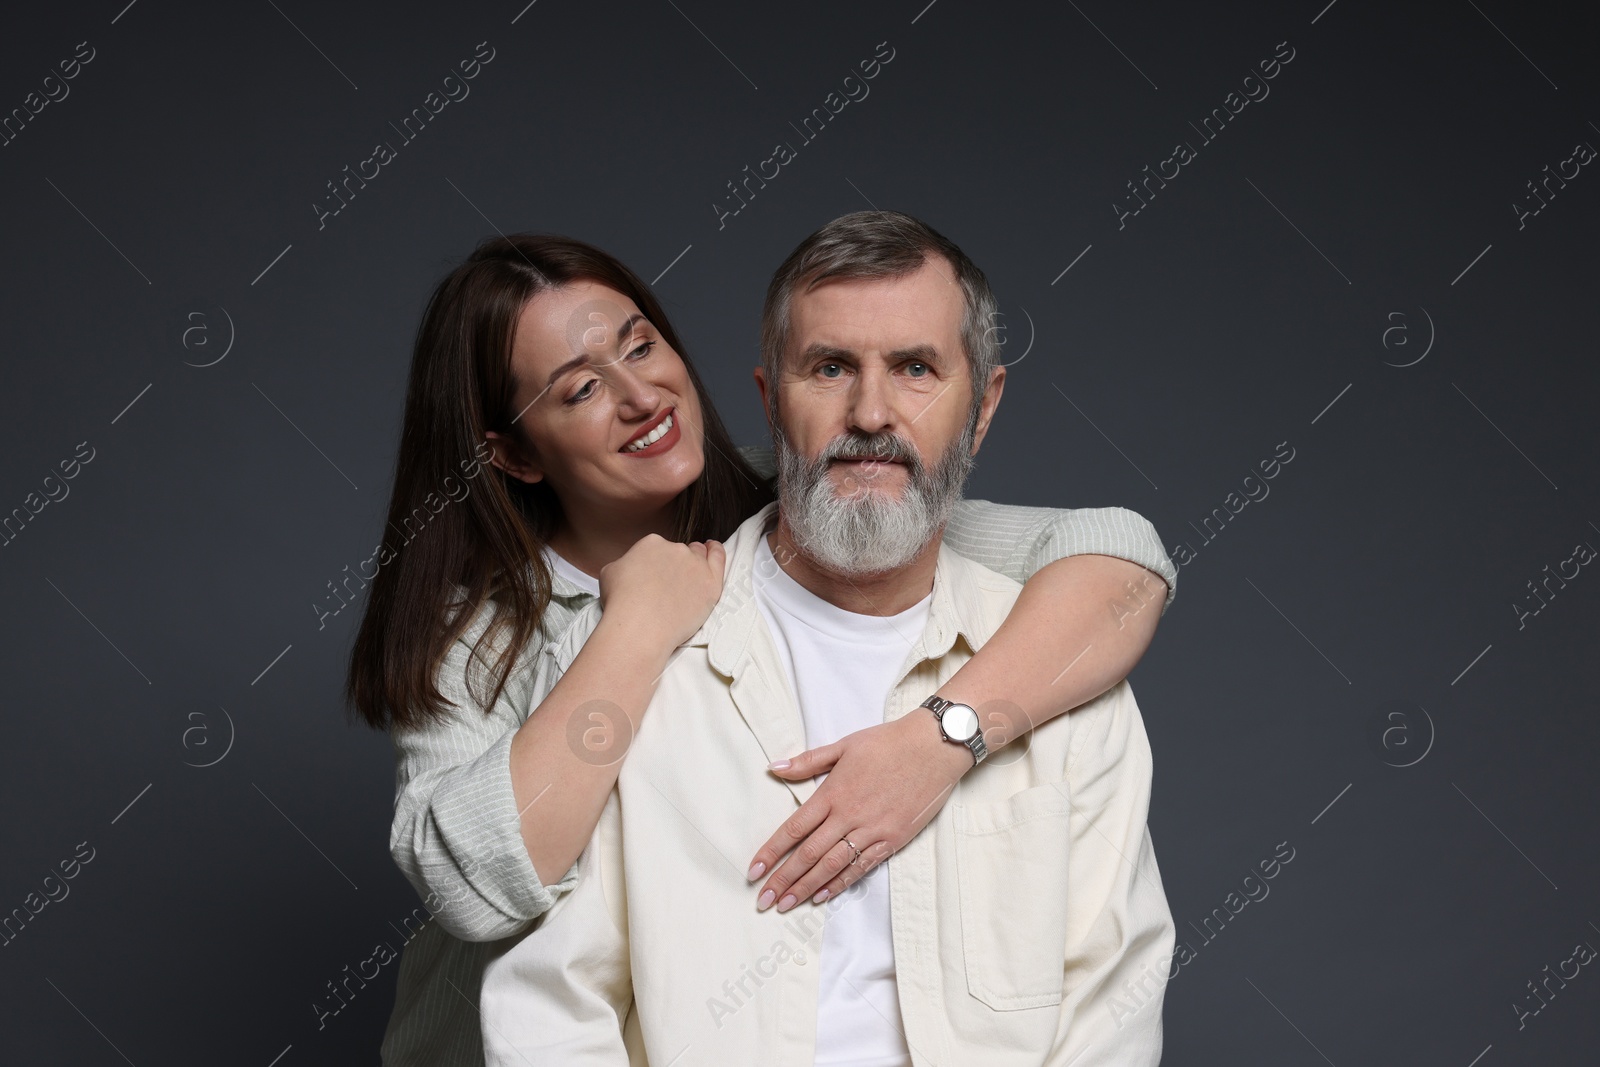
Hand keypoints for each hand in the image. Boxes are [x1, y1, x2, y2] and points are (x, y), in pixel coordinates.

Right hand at [597, 534, 724, 647]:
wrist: (639, 627)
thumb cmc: (621, 604)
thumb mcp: (610, 573)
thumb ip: (625, 563)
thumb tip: (631, 567)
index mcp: (651, 543)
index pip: (660, 548)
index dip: (658, 563)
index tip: (656, 576)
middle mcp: (675, 548)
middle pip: (681, 551)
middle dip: (677, 563)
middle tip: (671, 584)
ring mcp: (695, 564)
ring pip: (700, 555)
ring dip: (696, 562)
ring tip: (691, 577)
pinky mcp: (711, 582)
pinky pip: (719, 558)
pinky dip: (717, 553)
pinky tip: (714, 551)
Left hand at [746, 710, 971, 912]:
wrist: (934, 747)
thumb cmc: (889, 742)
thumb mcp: (845, 745)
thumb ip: (808, 761)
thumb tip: (774, 768)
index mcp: (833, 792)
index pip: (793, 828)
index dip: (771, 852)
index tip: (754, 871)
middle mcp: (848, 815)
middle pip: (808, 854)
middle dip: (783, 880)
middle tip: (764, 901)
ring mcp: (872, 830)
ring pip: (832, 865)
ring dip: (806, 887)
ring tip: (786, 904)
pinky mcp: (892, 839)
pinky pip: (862, 867)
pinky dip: (841, 883)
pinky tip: (823, 895)